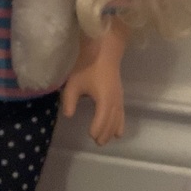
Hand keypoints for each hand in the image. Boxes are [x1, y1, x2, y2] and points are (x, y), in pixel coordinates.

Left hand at [61, 20, 128, 145]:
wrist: (103, 49)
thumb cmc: (87, 65)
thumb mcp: (74, 83)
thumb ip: (70, 100)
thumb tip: (68, 116)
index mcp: (104, 100)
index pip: (101, 120)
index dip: (96, 129)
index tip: (90, 135)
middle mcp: (114, 101)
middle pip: (111, 122)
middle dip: (105, 133)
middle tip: (97, 142)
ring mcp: (119, 97)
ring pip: (118, 118)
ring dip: (112, 129)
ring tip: (106, 139)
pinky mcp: (119, 93)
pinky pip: (122, 113)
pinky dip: (120, 123)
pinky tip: (118, 129)